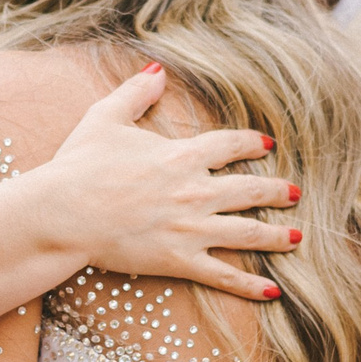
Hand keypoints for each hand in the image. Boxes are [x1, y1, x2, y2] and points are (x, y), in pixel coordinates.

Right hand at [19, 63, 300, 302]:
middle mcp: (196, 191)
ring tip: (298, 237)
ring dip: (277, 235)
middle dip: (277, 191)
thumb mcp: (105, 118)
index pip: (231, 145)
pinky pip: (223, 275)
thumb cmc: (79, 165)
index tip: (268, 146)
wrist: (63, 211)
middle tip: (295, 193)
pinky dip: (250, 285)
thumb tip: (156, 70)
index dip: (253, 144)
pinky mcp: (179, 260)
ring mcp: (191, 228)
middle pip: (251, 190)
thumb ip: (136, 92)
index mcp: (182, 155)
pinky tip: (273, 291)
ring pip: (249, 232)